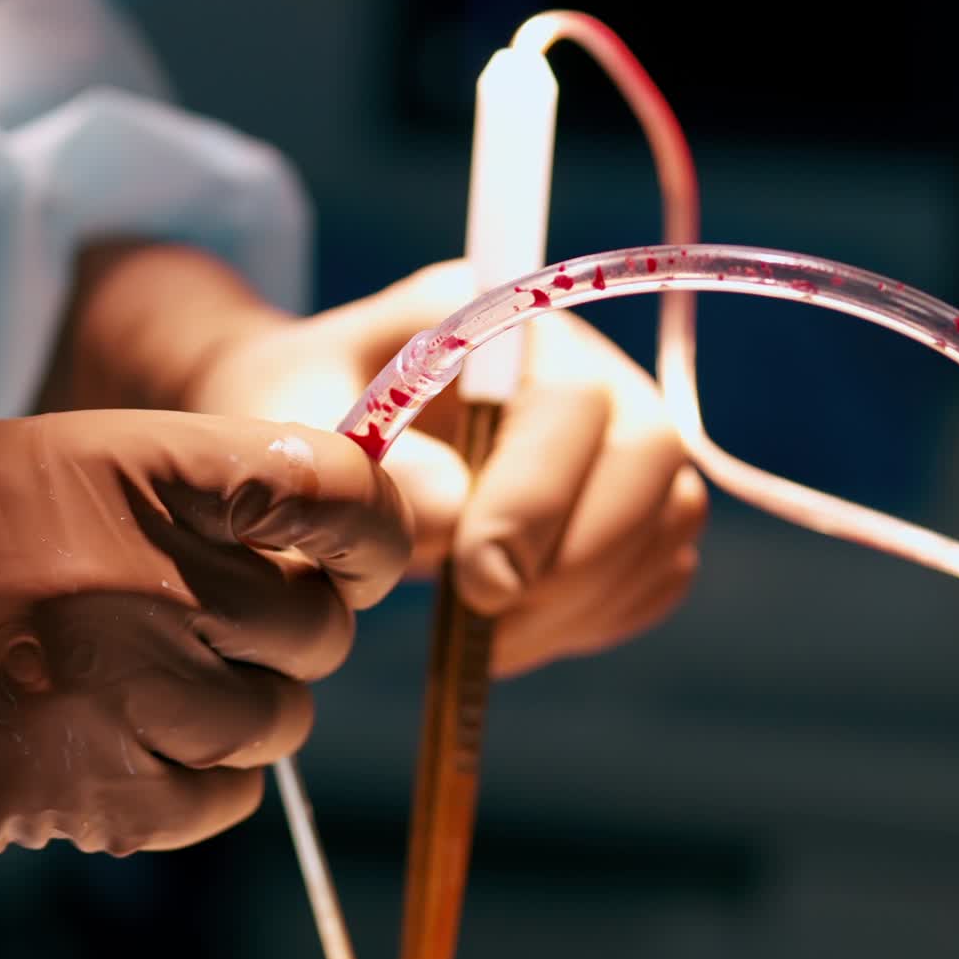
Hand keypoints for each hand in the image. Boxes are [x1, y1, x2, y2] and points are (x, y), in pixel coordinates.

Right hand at [0, 411, 408, 851]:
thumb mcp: (54, 464)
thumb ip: (191, 504)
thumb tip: (309, 559)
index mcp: (145, 470)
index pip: (342, 494)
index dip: (373, 533)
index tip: (359, 558)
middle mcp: (150, 577)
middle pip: (320, 629)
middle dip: (292, 638)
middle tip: (226, 633)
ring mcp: (121, 692)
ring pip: (280, 725)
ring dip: (244, 717)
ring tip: (163, 695)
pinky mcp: (83, 793)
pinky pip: (220, 802)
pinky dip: (202, 786)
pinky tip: (136, 754)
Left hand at [167, 255, 707, 677]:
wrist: (309, 422)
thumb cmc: (291, 408)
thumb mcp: (294, 419)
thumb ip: (367, 462)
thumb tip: (455, 517)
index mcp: (502, 319)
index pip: (571, 400)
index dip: (539, 498)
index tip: (476, 581)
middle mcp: (581, 364)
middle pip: (651, 455)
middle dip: (580, 557)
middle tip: (490, 617)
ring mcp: (612, 433)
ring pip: (667, 519)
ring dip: (589, 599)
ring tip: (492, 639)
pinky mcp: (625, 501)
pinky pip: (660, 566)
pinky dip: (603, 614)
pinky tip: (521, 630)